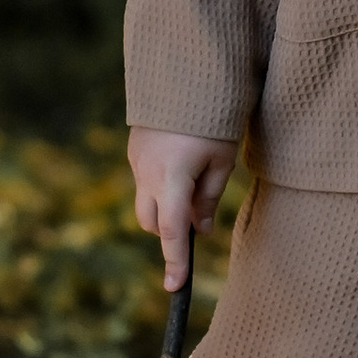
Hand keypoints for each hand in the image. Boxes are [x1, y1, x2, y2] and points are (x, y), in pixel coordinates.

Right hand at [128, 129, 236, 285]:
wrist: (185, 72)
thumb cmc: (214, 118)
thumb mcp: (222, 160)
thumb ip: (208, 199)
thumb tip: (199, 231)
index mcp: (173, 178)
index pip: (171, 231)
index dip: (174, 260)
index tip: (174, 286)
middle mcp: (148, 173)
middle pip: (152, 222)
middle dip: (169, 231)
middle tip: (197, 218)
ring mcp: (137, 161)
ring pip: (145, 202)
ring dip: (164, 208)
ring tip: (192, 186)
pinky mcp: (134, 149)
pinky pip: (144, 180)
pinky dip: (159, 187)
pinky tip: (180, 164)